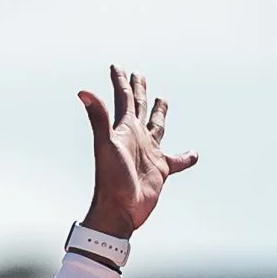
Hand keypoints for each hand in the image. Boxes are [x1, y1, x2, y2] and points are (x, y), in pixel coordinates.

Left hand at [80, 64, 196, 239]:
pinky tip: (194, 154)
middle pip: (139, 107)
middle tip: (140, 75)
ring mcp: (149, 153)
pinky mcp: (160, 170)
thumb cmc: (110, 180)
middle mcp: (136, 138)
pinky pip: (177, 161)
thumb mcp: (106, 144)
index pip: (123, 98)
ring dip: (159, 114)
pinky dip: (186, 157)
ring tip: (162, 100)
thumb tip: (82, 91)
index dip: (120, 81)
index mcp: (124, 129)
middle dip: (139, 90)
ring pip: (157, 127)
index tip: (116, 66)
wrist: (119, 211)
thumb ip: (98, 117)